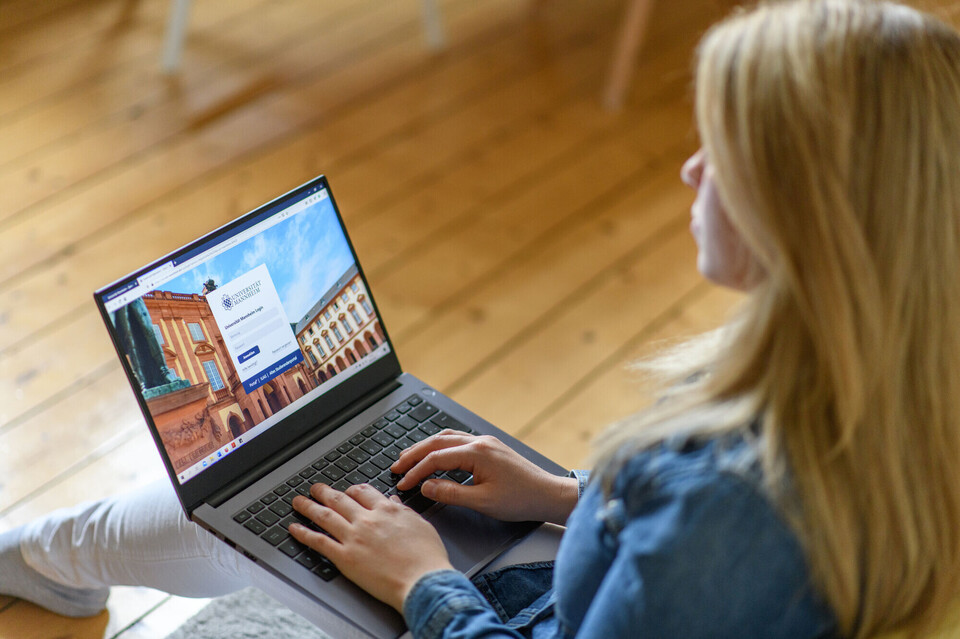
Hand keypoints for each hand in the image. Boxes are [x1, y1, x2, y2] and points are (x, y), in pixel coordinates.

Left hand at [289, 483, 452, 611]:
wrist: (423, 581)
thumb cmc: (427, 558)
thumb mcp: (421, 525)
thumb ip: (404, 512)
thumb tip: (394, 502)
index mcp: (387, 510)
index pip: (363, 492)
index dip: (351, 490)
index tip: (346, 491)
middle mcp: (368, 520)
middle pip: (340, 500)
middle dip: (324, 492)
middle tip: (315, 488)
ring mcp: (354, 537)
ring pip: (325, 516)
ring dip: (308, 507)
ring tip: (299, 502)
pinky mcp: (345, 557)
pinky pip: (319, 541)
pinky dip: (304, 533)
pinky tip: (295, 528)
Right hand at [391, 431, 577, 524]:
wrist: (547, 494)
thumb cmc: (520, 499)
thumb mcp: (483, 502)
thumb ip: (451, 493)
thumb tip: (426, 487)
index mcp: (477, 453)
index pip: (436, 458)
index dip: (416, 471)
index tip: (402, 483)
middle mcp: (480, 442)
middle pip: (437, 442)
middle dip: (414, 454)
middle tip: (396, 466)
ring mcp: (485, 442)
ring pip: (447, 438)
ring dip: (426, 447)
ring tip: (409, 458)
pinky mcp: (490, 447)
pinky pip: (458, 440)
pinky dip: (441, 446)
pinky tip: (435, 454)